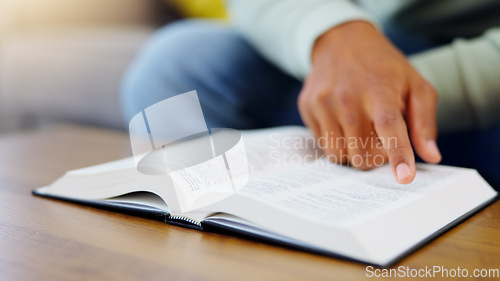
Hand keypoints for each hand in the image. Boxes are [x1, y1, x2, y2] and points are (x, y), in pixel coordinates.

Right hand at [298, 21, 441, 183]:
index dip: (397, 154)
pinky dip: (336, 141)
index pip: (389, 126)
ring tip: (360, 130)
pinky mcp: (307, 107)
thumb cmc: (384, 67)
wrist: (342, 41)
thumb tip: (430, 156)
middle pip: (361, 155)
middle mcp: (347, 98)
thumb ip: (424, 121)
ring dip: (353, 152)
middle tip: (380, 139)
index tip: (405, 178)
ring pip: (339, 156)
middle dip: (374, 158)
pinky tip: (342, 121)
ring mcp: (323, 103)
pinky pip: (323, 145)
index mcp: (378, 90)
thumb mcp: (414, 85)